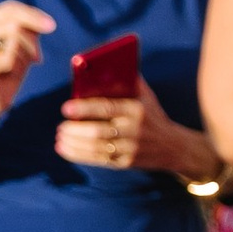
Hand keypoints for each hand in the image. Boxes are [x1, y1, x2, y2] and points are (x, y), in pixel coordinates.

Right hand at [0, 0, 52, 118]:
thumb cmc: (11, 62)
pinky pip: (8, 60)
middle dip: (32, 42)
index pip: (10, 9)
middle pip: (14, 26)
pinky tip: (11, 72)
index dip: (33, 16)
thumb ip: (31, 26)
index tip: (51, 26)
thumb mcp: (24, 40)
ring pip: (13, 43)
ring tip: (19, 65)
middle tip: (36, 56)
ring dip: (24, 56)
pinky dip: (17, 67)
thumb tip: (47, 24)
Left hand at [54, 78, 209, 175]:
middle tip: (60, 126)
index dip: (85, 108)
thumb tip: (99, 68)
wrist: (172, 146)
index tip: (66, 108)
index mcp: (137, 109)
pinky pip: (98, 160)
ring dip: (73, 143)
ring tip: (60, 137)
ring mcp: (130, 148)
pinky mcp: (126, 163)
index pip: (107, 108)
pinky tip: (64, 149)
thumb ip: (126, 81)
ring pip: (95, 148)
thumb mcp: (146, 96)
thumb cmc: (152, 115)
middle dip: (75, 130)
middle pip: (98, 132)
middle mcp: (134, 130)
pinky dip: (78, 155)